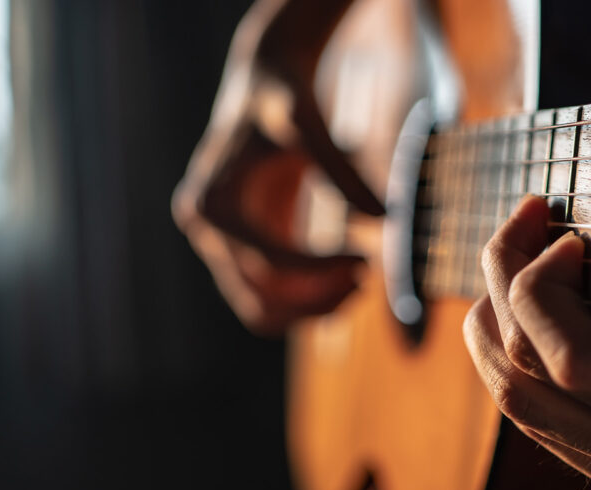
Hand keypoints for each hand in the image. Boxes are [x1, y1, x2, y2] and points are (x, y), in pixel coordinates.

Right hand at [172, 0, 382, 334]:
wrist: (266, 75)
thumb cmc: (283, 92)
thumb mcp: (309, 122)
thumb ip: (343, 170)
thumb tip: (385, 219)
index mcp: (212, 204)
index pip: (268, 267)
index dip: (321, 273)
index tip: (365, 257)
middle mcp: (206, 231)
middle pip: (262, 302)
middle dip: (317, 298)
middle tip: (366, 273)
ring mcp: (220, 243)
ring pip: (265, 312)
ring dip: (315, 308)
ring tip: (360, 277)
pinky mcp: (242, 248)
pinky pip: (273, 298)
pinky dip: (310, 300)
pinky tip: (349, 274)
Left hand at [463, 195, 590, 489]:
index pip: (575, 359)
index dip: (545, 283)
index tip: (569, 233)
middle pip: (530, 375)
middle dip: (503, 282)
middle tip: (521, 223)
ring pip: (524, 410)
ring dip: (493, 331)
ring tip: (506, 270)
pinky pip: (548, 433)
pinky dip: (517, 372)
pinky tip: (523, 328)